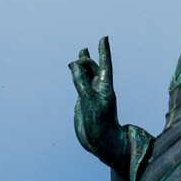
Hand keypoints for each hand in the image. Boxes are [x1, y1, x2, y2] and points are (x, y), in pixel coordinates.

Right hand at [70, 36, 123, 169]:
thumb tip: (75, 63)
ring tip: (82, 51)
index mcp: (105, 86)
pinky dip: (77, 75)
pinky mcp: (84, 101)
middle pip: (94, 67)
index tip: (104, 38)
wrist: (100, 142)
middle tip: (83, 50)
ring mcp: (91, 94)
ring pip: (86, 74)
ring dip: (83, 63)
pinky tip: (75, 73)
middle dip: (89, 57)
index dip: (104, 51)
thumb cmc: (99, 122)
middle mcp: (99, 88)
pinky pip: (80, 84)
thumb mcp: (89, 99)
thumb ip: (80, 81)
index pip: (105, 64)